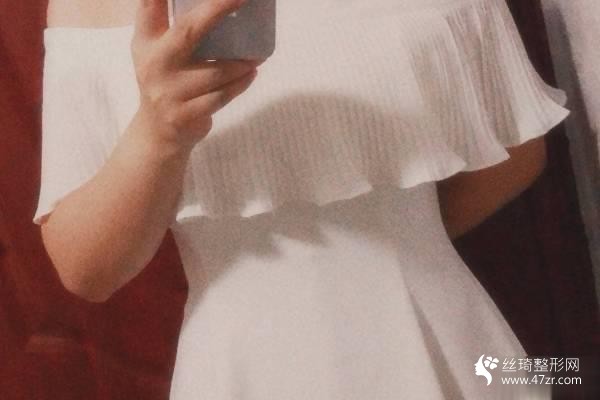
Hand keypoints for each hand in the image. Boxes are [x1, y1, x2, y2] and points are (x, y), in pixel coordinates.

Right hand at [130, 0, 258, 150]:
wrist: (157, 132)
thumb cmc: (163, 79)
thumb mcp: (154, 48)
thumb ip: (164, 18)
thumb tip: (209, 2)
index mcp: (146, 42)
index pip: (149, 6)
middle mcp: (154, 64)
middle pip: (188, 31)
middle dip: (217, 10)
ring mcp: (169, 92)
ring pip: (215, 72)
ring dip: (242, 63)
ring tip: (258, 55)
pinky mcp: (186, 114)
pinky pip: (221, 96)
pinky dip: (240, 84)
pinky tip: (251, 74)